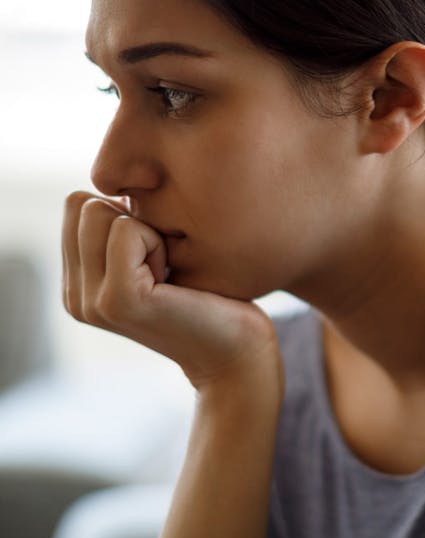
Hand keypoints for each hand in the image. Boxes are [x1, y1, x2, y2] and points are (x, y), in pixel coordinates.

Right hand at [62, 191, 283, 395]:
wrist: (237, 352)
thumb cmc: (210, 298)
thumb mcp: (156, 257)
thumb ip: (122, 228)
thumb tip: (117, 185)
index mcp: (77, 284)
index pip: (76, 204)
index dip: (125, 215)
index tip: (157, 256)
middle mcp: (75, 296)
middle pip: (83, 203)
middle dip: (133, 222)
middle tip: (166, 266)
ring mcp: (92, 301)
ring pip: (100, 211)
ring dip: (149, 232)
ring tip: (171, 275)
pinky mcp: (119, 300)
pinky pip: (128, 229)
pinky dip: (160, 243)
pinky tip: (176, 280)